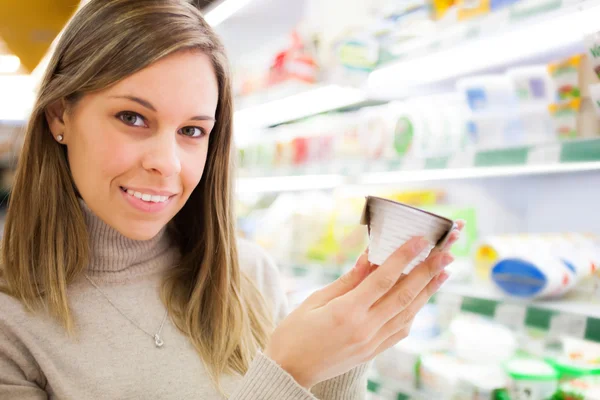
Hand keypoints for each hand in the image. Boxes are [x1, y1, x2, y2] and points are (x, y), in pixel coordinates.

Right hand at [264, 222, 462, 388]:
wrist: (289, 371)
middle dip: (427, 271)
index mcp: (346, 312)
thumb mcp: (315, 300)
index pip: (383, 279)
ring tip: (444, 271)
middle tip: (446, 252)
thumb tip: (370, 256)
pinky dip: (413, 311)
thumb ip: (348, 280)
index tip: (421, 240)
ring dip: (428, 291)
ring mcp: (371, 343)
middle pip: (404, 295)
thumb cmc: (294, 333)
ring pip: (408, 313)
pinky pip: (400, 330)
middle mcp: (364, 329)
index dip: (404, 257)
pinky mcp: (373, 352)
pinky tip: (421, 297)